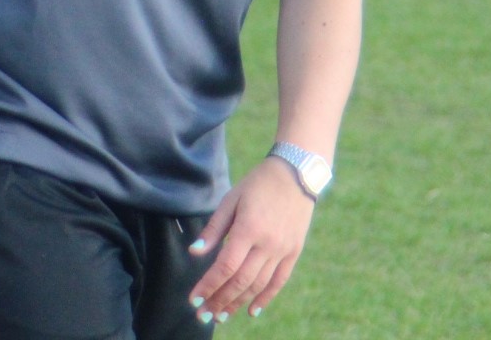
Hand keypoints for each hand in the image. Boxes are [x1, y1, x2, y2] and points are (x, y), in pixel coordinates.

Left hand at [186, 158, 317, 322]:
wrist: (296, 174)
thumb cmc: (258, 184)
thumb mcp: (231, 199)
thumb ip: (214, 228)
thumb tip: (195, 252)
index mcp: (248, 229)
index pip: (225, 266)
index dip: (208, 285)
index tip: (194, 300)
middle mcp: (267, 244)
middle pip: (240, 281)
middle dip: (220, 301)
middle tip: (204, 316)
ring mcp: (283, 249)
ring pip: (258, 285)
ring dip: (238, 303)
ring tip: (222, 316)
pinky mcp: (294, 251)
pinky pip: (279, 281)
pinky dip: (265, 298)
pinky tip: (252, 310)